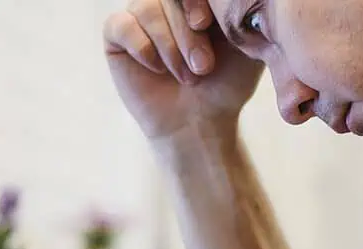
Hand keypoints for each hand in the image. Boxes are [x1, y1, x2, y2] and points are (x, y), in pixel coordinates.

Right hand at [103, 0, 264, 138]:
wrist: (199, 122)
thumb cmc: (226, 84)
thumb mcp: (246, 42)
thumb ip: (240, 11)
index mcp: (197, 0)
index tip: (204, 23)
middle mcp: (167, 1)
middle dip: (187, 33)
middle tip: (203, 66)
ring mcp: (140, 15)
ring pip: (146, 9)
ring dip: (168, 46)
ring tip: (186, 76)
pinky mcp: (117, 36)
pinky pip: (120, 25)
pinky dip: (142, 48)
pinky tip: (156, 69)